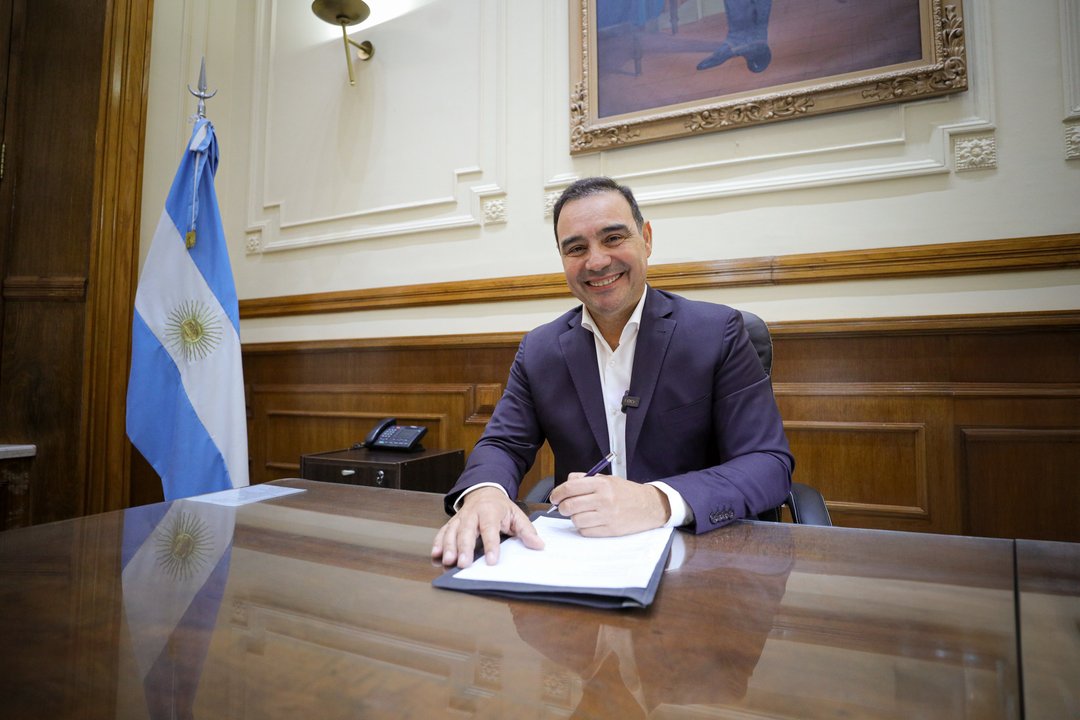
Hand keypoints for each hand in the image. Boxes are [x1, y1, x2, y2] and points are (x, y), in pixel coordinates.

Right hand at [431, 486, 543, 567]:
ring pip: (452, 532)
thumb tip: (538, 545)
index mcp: (490, 511)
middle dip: (464, 548)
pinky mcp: (452, 523)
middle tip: (463, 563)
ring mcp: (460, 518)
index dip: (491, 545)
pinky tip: (436, 555)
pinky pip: (443, 532)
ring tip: (448, 561)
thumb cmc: (500, 507)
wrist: (484, 491)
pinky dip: (438, 543)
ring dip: (448, 547)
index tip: (492, 560)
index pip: (490, 529)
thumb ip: (527, 531)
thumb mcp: (517, 515)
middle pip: (466, 531)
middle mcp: (472, 514)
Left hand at [549, 473, 670, 535]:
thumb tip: (566, 483)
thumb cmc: (627, 492)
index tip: (555, 497)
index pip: (569, 488)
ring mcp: (607, 516)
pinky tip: (589, 522)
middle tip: (564, 507)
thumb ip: (585, 479)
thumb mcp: (607, 479)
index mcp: (601, 484)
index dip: (557, 494)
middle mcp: (604, 499)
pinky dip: (583, 528)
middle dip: (562, 507)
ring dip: (574, 518)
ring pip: (576, 520)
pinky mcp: (610, 530)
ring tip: (581, 514)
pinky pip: (586, 531)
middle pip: (569, 506)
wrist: (649, 506)